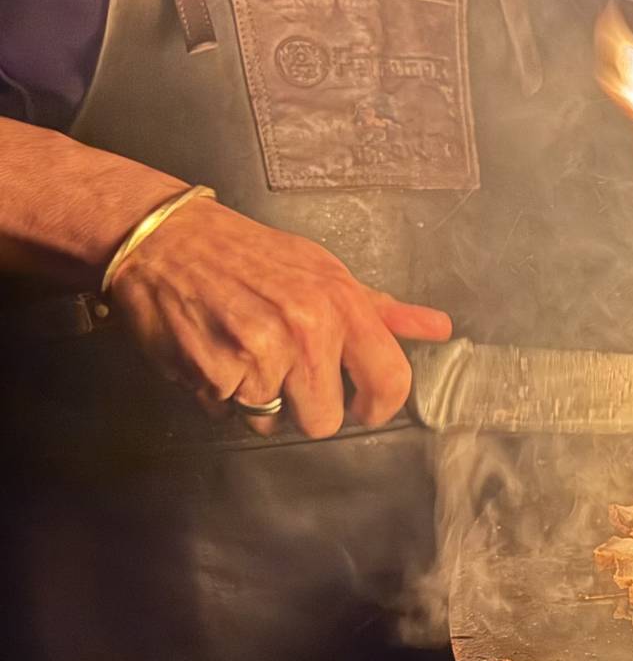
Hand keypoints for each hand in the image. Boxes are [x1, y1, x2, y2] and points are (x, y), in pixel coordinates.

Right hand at [108, 196, 452, 437]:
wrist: (167, 239)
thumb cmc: (250, 255)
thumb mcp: (324, 270)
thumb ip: (380, 309)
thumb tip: (437, 329)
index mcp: (342, 306)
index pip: (390, 381)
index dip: (378, 407)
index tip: (363, 408)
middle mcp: (306, 331)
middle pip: (324, 420)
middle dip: (302, 406)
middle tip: (281, 369)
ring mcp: (260, 355)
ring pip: (270, 421)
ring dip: (254, 399)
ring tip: (240, 352)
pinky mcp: (214, 373)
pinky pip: (227, 411)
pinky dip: (218, 392)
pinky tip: (212, 351)